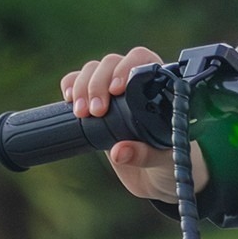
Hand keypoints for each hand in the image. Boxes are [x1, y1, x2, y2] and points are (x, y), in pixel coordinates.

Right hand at [59, 46, 198, 201]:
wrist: (155, 179)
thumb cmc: (169, 163)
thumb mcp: (165, 161)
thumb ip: (145, 155)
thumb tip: (119, 152)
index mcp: (159, 88)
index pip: (141, 59)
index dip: (126, 68)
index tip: (117, 90)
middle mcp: (134, 83)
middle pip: (111, 63)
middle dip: (98, 83)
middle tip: (96, 111)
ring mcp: (113, 92)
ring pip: (93, 70)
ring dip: (82, 86)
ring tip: (81, 113)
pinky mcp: (95, 103)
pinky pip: (77, 83)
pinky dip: (70, 85)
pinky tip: (69, 100)